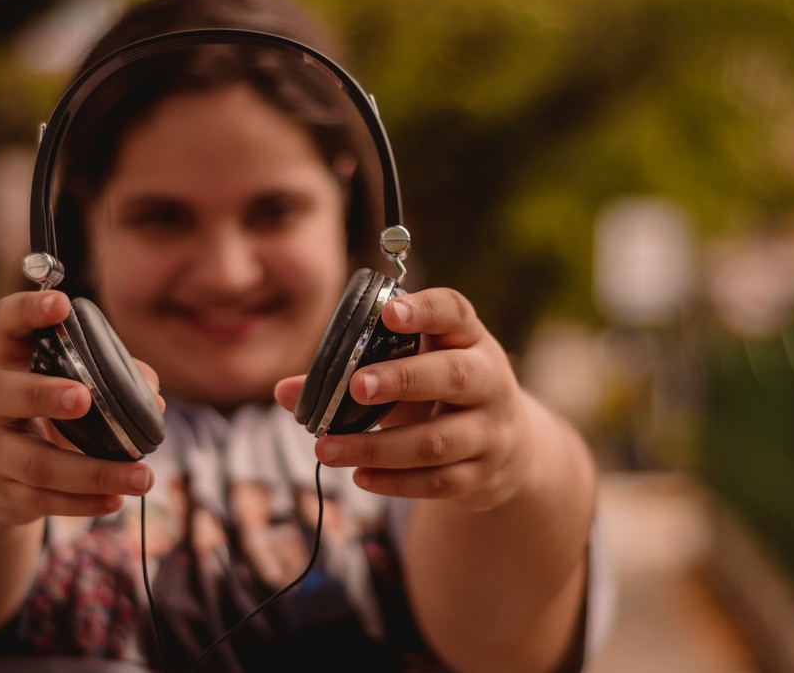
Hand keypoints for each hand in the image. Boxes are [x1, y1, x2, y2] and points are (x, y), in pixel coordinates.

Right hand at [0, 290, 161, 525]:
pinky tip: (117, 501)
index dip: (28, 310)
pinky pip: (46, 502)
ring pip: (38, 464)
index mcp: (7, 358)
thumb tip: (155, 401)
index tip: (60, 303)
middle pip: (4, 394)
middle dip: (43, 395)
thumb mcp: (62, 379)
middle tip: (84, 397)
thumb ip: (112, 375)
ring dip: (95, 472)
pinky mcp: (5, 494)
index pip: (6, 323)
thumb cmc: (40, 409)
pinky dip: (85, 503)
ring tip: (143, 476)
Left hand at [276, 288, 534, 511]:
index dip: (425, 310)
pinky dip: (395, 481)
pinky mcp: (480, 475)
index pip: (455, 313)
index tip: (389, 311)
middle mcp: (489, 380)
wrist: (509, 447)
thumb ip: (354, 372)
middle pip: (454, 376)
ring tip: (326, 448)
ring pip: (436, 440)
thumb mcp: (413, 370)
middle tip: (356, 385)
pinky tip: (359, 477)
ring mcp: (489, 431)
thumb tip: (284, 391)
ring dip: (378, 446)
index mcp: (470, 340)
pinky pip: (437, 482)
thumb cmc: (444, 393)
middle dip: (403, 379)